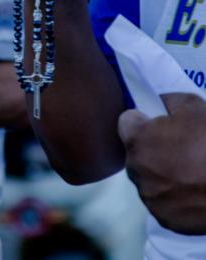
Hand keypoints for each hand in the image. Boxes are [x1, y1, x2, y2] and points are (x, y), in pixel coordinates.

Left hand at [119, 93, 205, 234]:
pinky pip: (160, 201)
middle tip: (178, 148)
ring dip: (159, 173)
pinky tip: (192, 191)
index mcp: (137, 139)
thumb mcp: (193, 105)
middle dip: (150, 148)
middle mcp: (135, 168)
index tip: (155, 123)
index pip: (125, 122)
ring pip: (146, 178)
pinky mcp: (163, 217)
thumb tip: (158, 102)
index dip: (141, 120)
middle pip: (135, 153)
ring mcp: (148, 196)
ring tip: (187, 171)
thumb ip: (168, 100)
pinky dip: (171, 197)